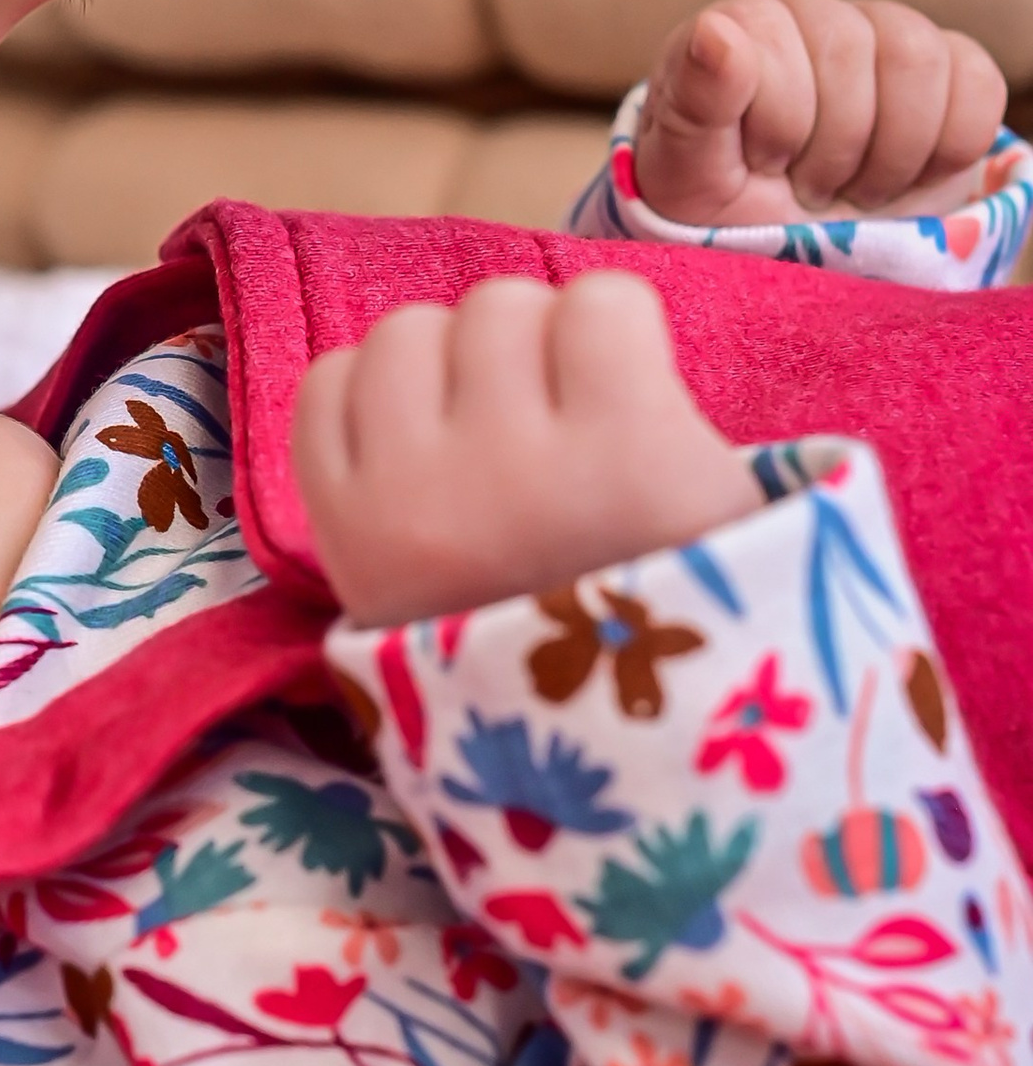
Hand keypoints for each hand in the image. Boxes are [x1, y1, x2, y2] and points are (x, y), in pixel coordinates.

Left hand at [293, 272, 759, 627]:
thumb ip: (693, 413)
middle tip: (550, 416)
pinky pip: (325, 387)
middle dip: (530, 348)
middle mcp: (510, 469)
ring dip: (443, 363)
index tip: (620, 387)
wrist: (581, 764)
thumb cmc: (678, 627)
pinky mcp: (338, 528)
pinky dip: (364, 397)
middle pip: (498, 308)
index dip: (614, 334)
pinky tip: (412, 442)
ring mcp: (408, 497)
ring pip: (404, 333)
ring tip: (478, 427)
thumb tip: (625, 322)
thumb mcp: (740, 523)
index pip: (599, 302)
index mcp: (631, 461)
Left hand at [633, 0, 1005, 228]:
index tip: (762, 167)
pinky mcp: (948, 67)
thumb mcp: (688, 178)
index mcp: (738, 28)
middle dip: (833, 149)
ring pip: (915, 58)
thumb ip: (694, 103)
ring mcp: (881, 34)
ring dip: (890, 152)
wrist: (792, 251)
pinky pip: (976, 82)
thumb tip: (716, 32)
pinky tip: (908, 175)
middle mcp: (809, 15)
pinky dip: (948, 148)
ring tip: (854, 186)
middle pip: (852, 52)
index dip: (780, 128)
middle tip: (809, 188)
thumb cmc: (728, 213)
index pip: (777, 49)